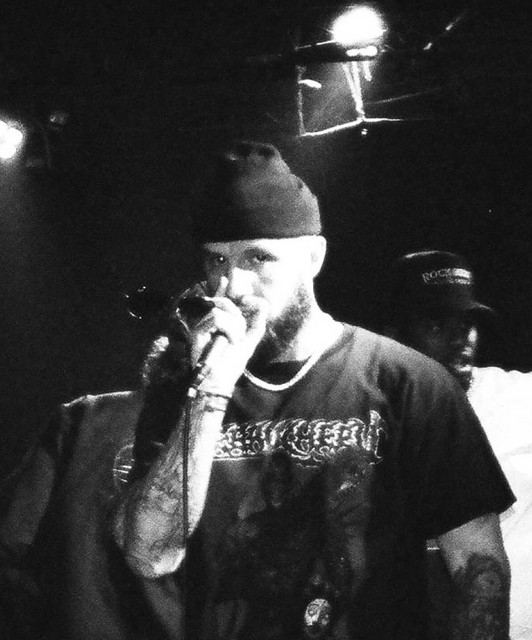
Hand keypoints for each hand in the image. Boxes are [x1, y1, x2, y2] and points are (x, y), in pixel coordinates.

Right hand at [188, 277, 267, 395]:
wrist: (219, 382)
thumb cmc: (231, 364)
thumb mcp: (250, 339)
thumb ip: (257, 320)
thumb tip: (260, 301)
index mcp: (218, 323)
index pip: (220, 300)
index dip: (222, 288)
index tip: (226, 278)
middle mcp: (206, 322)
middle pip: (225, 302)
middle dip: (239, 316)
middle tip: (239, 336)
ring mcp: (200, 325)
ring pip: (222, 308)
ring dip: (235, 325)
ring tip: (234, 341)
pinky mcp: (196, 331)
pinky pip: (217, 317)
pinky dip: (229, 329)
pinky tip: (230, 342)